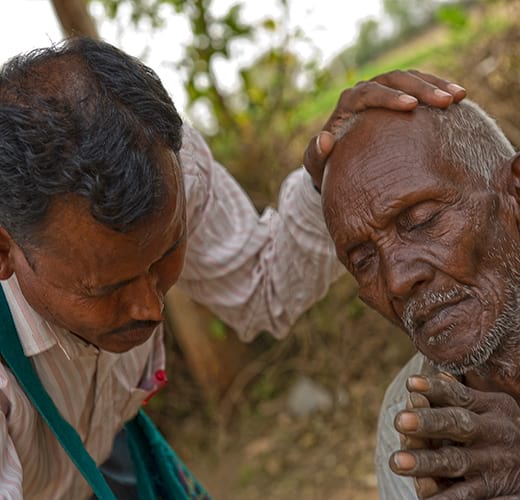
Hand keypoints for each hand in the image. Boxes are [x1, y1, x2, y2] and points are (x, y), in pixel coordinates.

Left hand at [303, 70, 465, 191]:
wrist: (341, 164)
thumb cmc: (329, 167)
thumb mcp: (317, 166)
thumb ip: (315, 155)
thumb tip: (325, 139)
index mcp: (347, 104)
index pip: (368, 92)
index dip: (390, 97)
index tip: (411, 106)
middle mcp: (366, 92)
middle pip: (394, 79)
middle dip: (420, 88)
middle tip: (444, 101)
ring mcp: (385, 93)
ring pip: (412, 78)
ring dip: (436, 85)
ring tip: (458, 97)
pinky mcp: (400, 99)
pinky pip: (421, 88)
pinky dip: (439, 91)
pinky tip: (460, 100)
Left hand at [390, 372, 519, 498]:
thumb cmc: (495, 434)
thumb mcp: (486, 411)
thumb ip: (454, 397)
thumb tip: (416, 385)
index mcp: (493, 409)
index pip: (459, 396)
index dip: (436, 389)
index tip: (410, 384)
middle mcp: (498, 434)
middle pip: (458, 425)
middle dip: (428, 423)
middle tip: (399, 421)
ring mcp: (498, 466)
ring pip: (457, 462)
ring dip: (427, 462)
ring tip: (397, 462)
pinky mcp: (502, 496)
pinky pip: (471, 498)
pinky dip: (448, 497)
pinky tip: (427, 499)